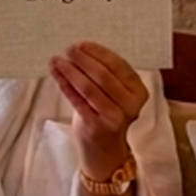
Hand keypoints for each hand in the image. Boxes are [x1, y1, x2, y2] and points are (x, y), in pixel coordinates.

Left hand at [49, 42, 146, 173]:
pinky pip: (77, 100)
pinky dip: (65, 84)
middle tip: (69, 49)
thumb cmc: (108, 116)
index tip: (83, 44)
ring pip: (88, 87)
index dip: (99, 53)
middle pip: (103, 75)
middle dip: (83, 59)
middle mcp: (130, 105)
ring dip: (70, 71)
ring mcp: (113, 117)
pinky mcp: (95, 126)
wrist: (105, 151)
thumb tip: (82, 49)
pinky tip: (56, 74)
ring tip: (57, 60)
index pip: (119, 65)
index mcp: (139, 92)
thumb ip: (107, 75)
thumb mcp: (116, 95)